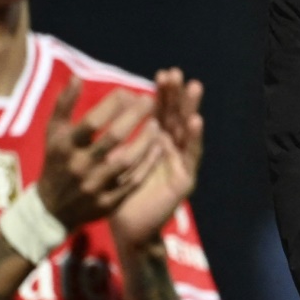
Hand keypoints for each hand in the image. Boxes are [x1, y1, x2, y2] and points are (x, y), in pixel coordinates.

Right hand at [37, 79, 160, 229]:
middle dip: (134, 116)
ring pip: (127, 160)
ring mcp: (95, 186)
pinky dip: (148, 163)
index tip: (128, 92)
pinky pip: (134, 181)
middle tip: (150, 101)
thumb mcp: (53, 133)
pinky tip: (159, 148)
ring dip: (145, 140)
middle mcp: (80, 166)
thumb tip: (78, 77)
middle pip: (113, 138)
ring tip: (157, 124)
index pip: (92, 121)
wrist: (53, 209)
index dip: (112, 104)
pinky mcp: (109, 202)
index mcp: (65, 147)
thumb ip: (64, 105)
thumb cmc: (57, 161)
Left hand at [110, 69, 205, 248]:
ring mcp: (179, 163)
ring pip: (187, 131)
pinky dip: (195, 138)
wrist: (127, 225)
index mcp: (154, 142)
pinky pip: (191, 155)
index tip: (162, 73)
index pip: (161, 112)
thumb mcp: (109, 158)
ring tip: (194, 88)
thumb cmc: (114, 191)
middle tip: (177, 73)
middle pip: (176, 116)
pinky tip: (196, 122)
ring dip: (191, 108)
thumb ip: (108, 134)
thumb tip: (103, 111)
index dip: (163, 94)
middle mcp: (170, 149)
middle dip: (177, 95)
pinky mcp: (184, 179)